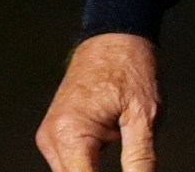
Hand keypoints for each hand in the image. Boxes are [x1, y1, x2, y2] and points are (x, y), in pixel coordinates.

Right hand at [36, 31, 160, 170]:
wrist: (114, 37)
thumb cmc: (130, 68)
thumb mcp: (144, 117)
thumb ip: (141, 160)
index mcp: (71, 133)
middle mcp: (52, 137)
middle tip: (133, 168)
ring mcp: (50, 136)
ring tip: (125, 162)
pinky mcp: (55, 134)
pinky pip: (69, 165)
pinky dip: (87, 170)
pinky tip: (105, 166)